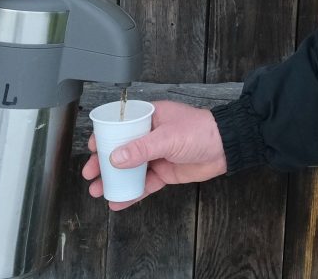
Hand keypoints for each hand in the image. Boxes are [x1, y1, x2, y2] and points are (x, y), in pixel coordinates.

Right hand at [80, 100, 226, 209]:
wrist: (227, 148)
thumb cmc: (202, 130)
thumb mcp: (167, 137)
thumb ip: (141, 148)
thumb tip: (115, 157)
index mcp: (151, 117)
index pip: (121, 125)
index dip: (104, 137)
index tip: (91, 148)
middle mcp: (151, 135)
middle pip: (122, 150)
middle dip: (104, 163)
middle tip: (90, 174)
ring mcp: (158, 155)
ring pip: (130, 169)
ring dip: (114, 180)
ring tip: (98, 190)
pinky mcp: (166, 172)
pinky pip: (144, 183)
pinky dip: (131, 192)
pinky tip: (119, 200)